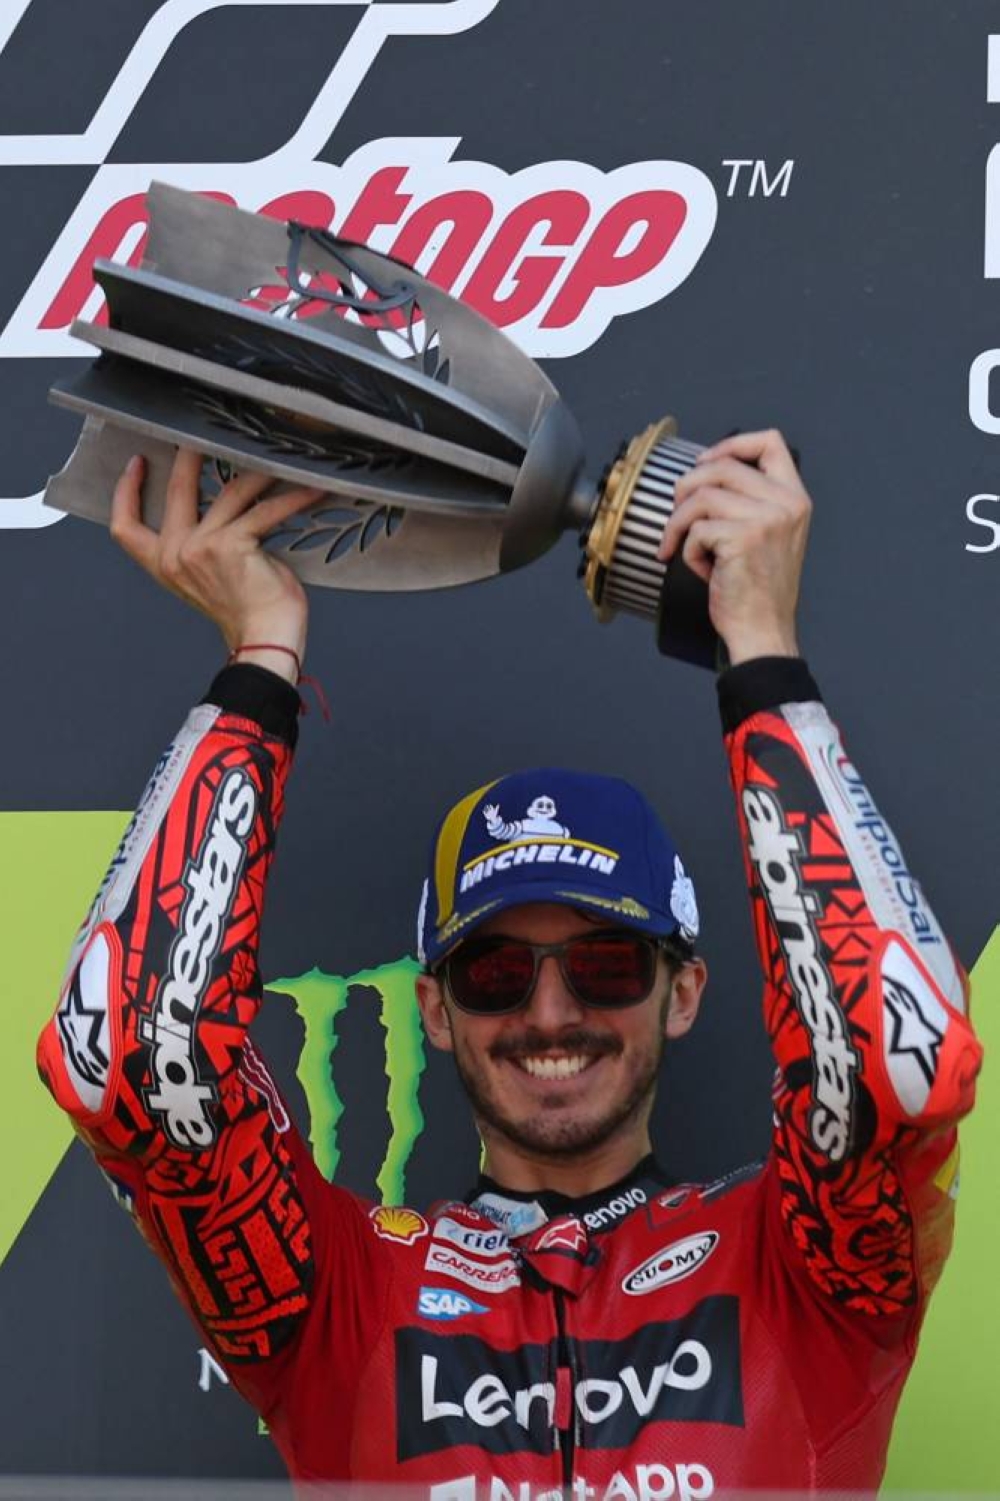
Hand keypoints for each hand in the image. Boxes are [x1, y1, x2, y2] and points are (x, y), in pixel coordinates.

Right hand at [110, 449, 322, 681]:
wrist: (264, 642)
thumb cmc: (247, 615)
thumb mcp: (211, 578)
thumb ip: (207, 545)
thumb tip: (228, 507)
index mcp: (165, 566)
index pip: (125, 528)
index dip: (125, 493)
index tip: (135, 464)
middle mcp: (176, 554)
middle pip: (177, 491)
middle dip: (192, 457)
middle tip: (206, 434)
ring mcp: (201, 547)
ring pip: (230, 492)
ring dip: (258, 473)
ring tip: (277, 458)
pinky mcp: (232, 545)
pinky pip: (266, 510)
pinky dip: (293, 498)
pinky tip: (313, 489)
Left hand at [657, 428, 810, 664]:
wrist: (763, 631)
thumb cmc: (758, 590)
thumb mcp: (770, 536)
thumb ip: (752, 502)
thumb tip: (705, 474)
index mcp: (795, 498)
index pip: (770, 442)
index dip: (731, 443)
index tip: (705, 462)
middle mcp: (786, 504)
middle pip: (722, 465)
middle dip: (687, 487)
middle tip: (677, 515)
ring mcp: (766, 520)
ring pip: (701, 496)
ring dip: (679, 523)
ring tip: (680, 547)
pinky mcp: (743, 539)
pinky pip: (696, 530)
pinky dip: (687, 551)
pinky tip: (702, 570)